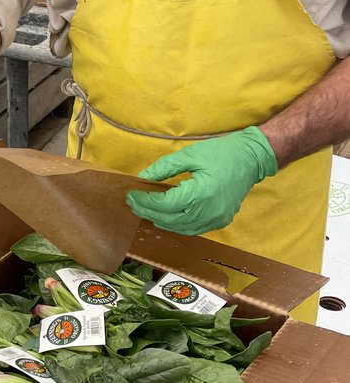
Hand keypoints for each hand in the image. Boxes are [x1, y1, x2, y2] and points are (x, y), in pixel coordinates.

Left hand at [125, 126, 276, 234]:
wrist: (251, 159)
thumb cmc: (221, 153)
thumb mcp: (189, 155)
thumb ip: (164, 168)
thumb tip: (143, 178)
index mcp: (201, 193)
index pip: (165, 204)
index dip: (145, 201)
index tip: (131, 194)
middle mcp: (208, 211)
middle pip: (169, 219)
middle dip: (148, 211)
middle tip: (132, 202)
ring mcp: (216, 219)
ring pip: (180, 228)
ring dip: (161, 220)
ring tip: (145, 209)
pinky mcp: (220, 221)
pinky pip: (193, 229)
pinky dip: (177, 225)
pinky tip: (165, 217)